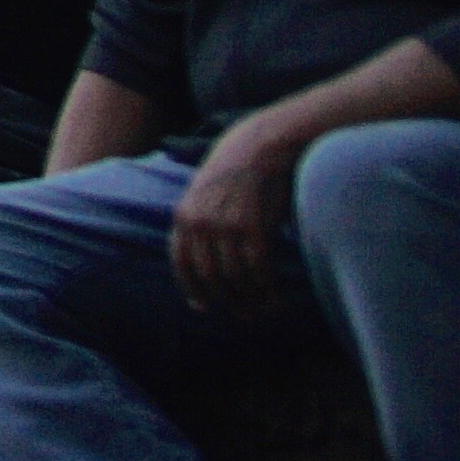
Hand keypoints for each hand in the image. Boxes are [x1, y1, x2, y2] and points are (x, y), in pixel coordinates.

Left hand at [174, 114, 305, 311]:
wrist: (263, 146)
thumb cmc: (239, 171)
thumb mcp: (206, 193)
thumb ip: (202, 221)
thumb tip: (207, 255)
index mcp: (184, 215)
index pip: (182, 262)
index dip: (192, 288)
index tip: (203, 307)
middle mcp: (200, 224)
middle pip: (210, 277)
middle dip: (228, 301)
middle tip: (245, 314)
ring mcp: (226, 227)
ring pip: (235, 278)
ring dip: (251, 301)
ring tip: (264, 311)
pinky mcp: (254, 229)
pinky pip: (258, 271)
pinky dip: (268, 291)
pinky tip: (277, 300)